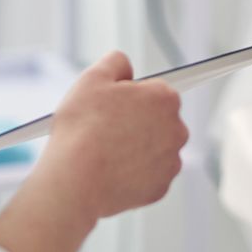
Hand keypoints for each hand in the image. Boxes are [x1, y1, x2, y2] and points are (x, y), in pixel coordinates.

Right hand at [39, 51, 188, 218]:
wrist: (75, 182)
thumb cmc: (82, 129)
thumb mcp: (92, 79)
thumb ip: (115, 62)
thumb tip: (125, 65)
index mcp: (164, 98)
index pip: (153, 91)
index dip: (130, 98)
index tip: (115, 108)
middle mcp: (176, 129)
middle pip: (157, 120)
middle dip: (136, 123)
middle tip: (106, 130)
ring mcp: (171, 161)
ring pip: (154, 149)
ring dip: (136, 150)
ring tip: (106, 153)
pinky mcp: (161, 188)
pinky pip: (149, 177)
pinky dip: (134, 175)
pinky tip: (111, 173)